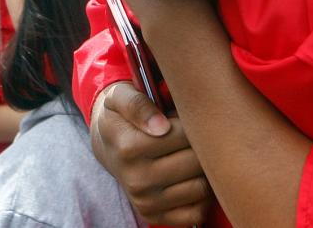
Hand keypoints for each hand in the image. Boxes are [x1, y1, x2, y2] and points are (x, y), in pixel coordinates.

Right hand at [91, 81, 212, 225]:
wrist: (107, 143)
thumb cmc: (120, 114)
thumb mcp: (120, 97)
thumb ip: (137, 104)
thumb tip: (160, 126)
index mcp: (129, 148)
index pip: (185, 135)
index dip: (194, 121)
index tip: (189, 116)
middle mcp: (137, 180)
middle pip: (196, 162)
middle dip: (203, 144)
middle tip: (195, 133)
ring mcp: (146, 202)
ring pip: (201, 188)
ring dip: (205, 170)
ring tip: (194, 153)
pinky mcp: (155, 217)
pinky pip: (196, 213)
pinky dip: (202, 196)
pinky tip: (193, 176)